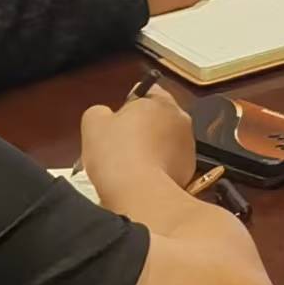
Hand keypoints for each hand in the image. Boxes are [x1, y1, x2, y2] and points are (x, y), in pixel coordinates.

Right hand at [75, 84, 199, 206]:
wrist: (140, 194)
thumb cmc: (116, 152)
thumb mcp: (93, 122)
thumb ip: (101, 111)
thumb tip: (107, 116)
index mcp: (160, 101)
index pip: (146, 91)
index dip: (128, 104)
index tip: (116, 121)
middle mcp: (181, 119)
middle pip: (157, 118)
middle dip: (141, 129)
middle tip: (119, 146)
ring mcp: (189, 146)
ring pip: (165, 142)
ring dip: (151, 149)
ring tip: (129, 167)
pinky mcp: (190, 170)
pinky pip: (170, 163)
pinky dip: (158, 168)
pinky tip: (141, 179)